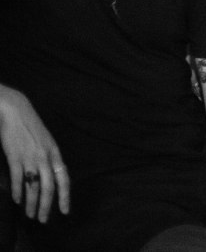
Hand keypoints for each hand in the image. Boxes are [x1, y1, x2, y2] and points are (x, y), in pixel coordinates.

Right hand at [0, 87, 69, 222]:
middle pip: (49, 187)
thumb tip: (50, 176)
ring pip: (33, 186)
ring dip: (32, 203)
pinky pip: (17, 178)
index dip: (65, 196)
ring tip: (30, 215)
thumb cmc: (31, 127)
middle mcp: (45, 157)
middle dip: (47, 206)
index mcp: (55, 153)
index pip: (64, 179)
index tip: (65, 211)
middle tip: (44, 220)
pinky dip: (17, 191)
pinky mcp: (14, 157)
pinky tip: (17, 200)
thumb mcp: (46, 142)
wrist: (16, 110)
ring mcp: (30, 157)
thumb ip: (49, 158)